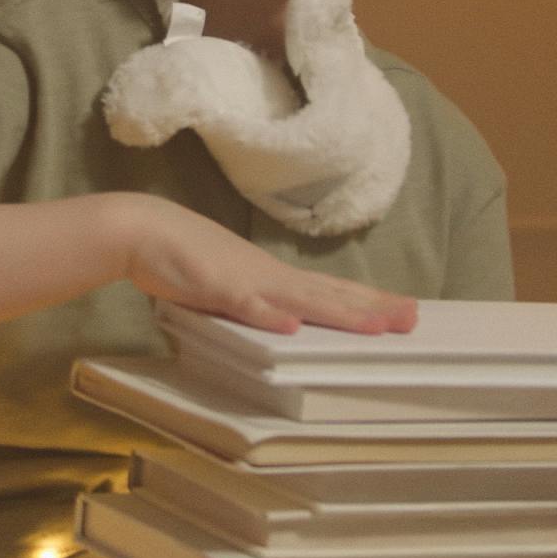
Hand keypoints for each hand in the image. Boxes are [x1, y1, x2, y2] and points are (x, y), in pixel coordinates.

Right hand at [110, 201, 415, 338]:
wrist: (144, 231)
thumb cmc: (185, 259)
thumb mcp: (230, 285)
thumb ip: (257, 303)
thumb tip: (285, 322)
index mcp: (275, 279)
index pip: (331, 293)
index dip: (367, 302)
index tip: (402, 311)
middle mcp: (270, 278)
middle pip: (330, 296)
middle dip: (372, 308)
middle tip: (412, 317)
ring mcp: (246, 282)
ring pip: (302, 300)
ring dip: (339, 313)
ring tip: (374, 325)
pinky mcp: (217, 288)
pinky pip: (246, 305)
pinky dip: (269, 316)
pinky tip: (292, 327)